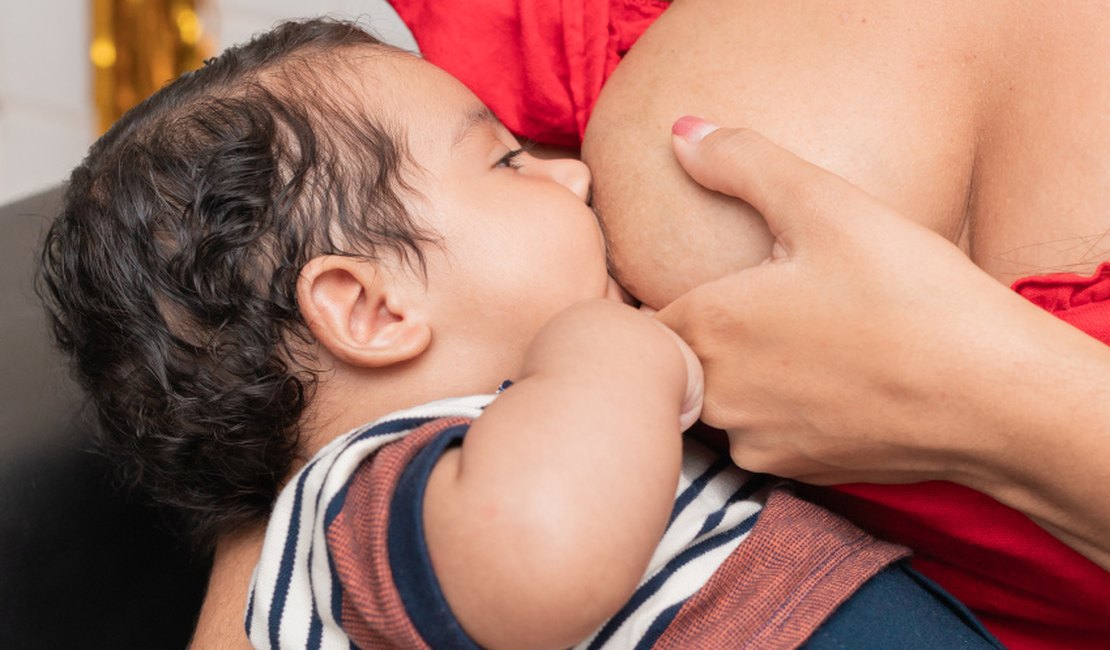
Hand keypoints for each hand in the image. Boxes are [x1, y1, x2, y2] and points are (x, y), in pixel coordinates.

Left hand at [657, 118, 1091, 488]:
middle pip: (675, 366)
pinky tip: (832, 380)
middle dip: (696, 338)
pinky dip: (784, 409)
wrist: (994, 398)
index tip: (678, 285)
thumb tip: (681, 132)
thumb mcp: (823, 203)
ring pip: (721, 403)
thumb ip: (741, 162)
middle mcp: (717, 396)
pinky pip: (768, 435)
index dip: (647, 301)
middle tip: (753, 304)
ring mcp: (758, 442)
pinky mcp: (801, 472)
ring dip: (741, 376)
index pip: (637, 323)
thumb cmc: (907, 293)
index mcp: (707, 328)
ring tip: (797, 339)